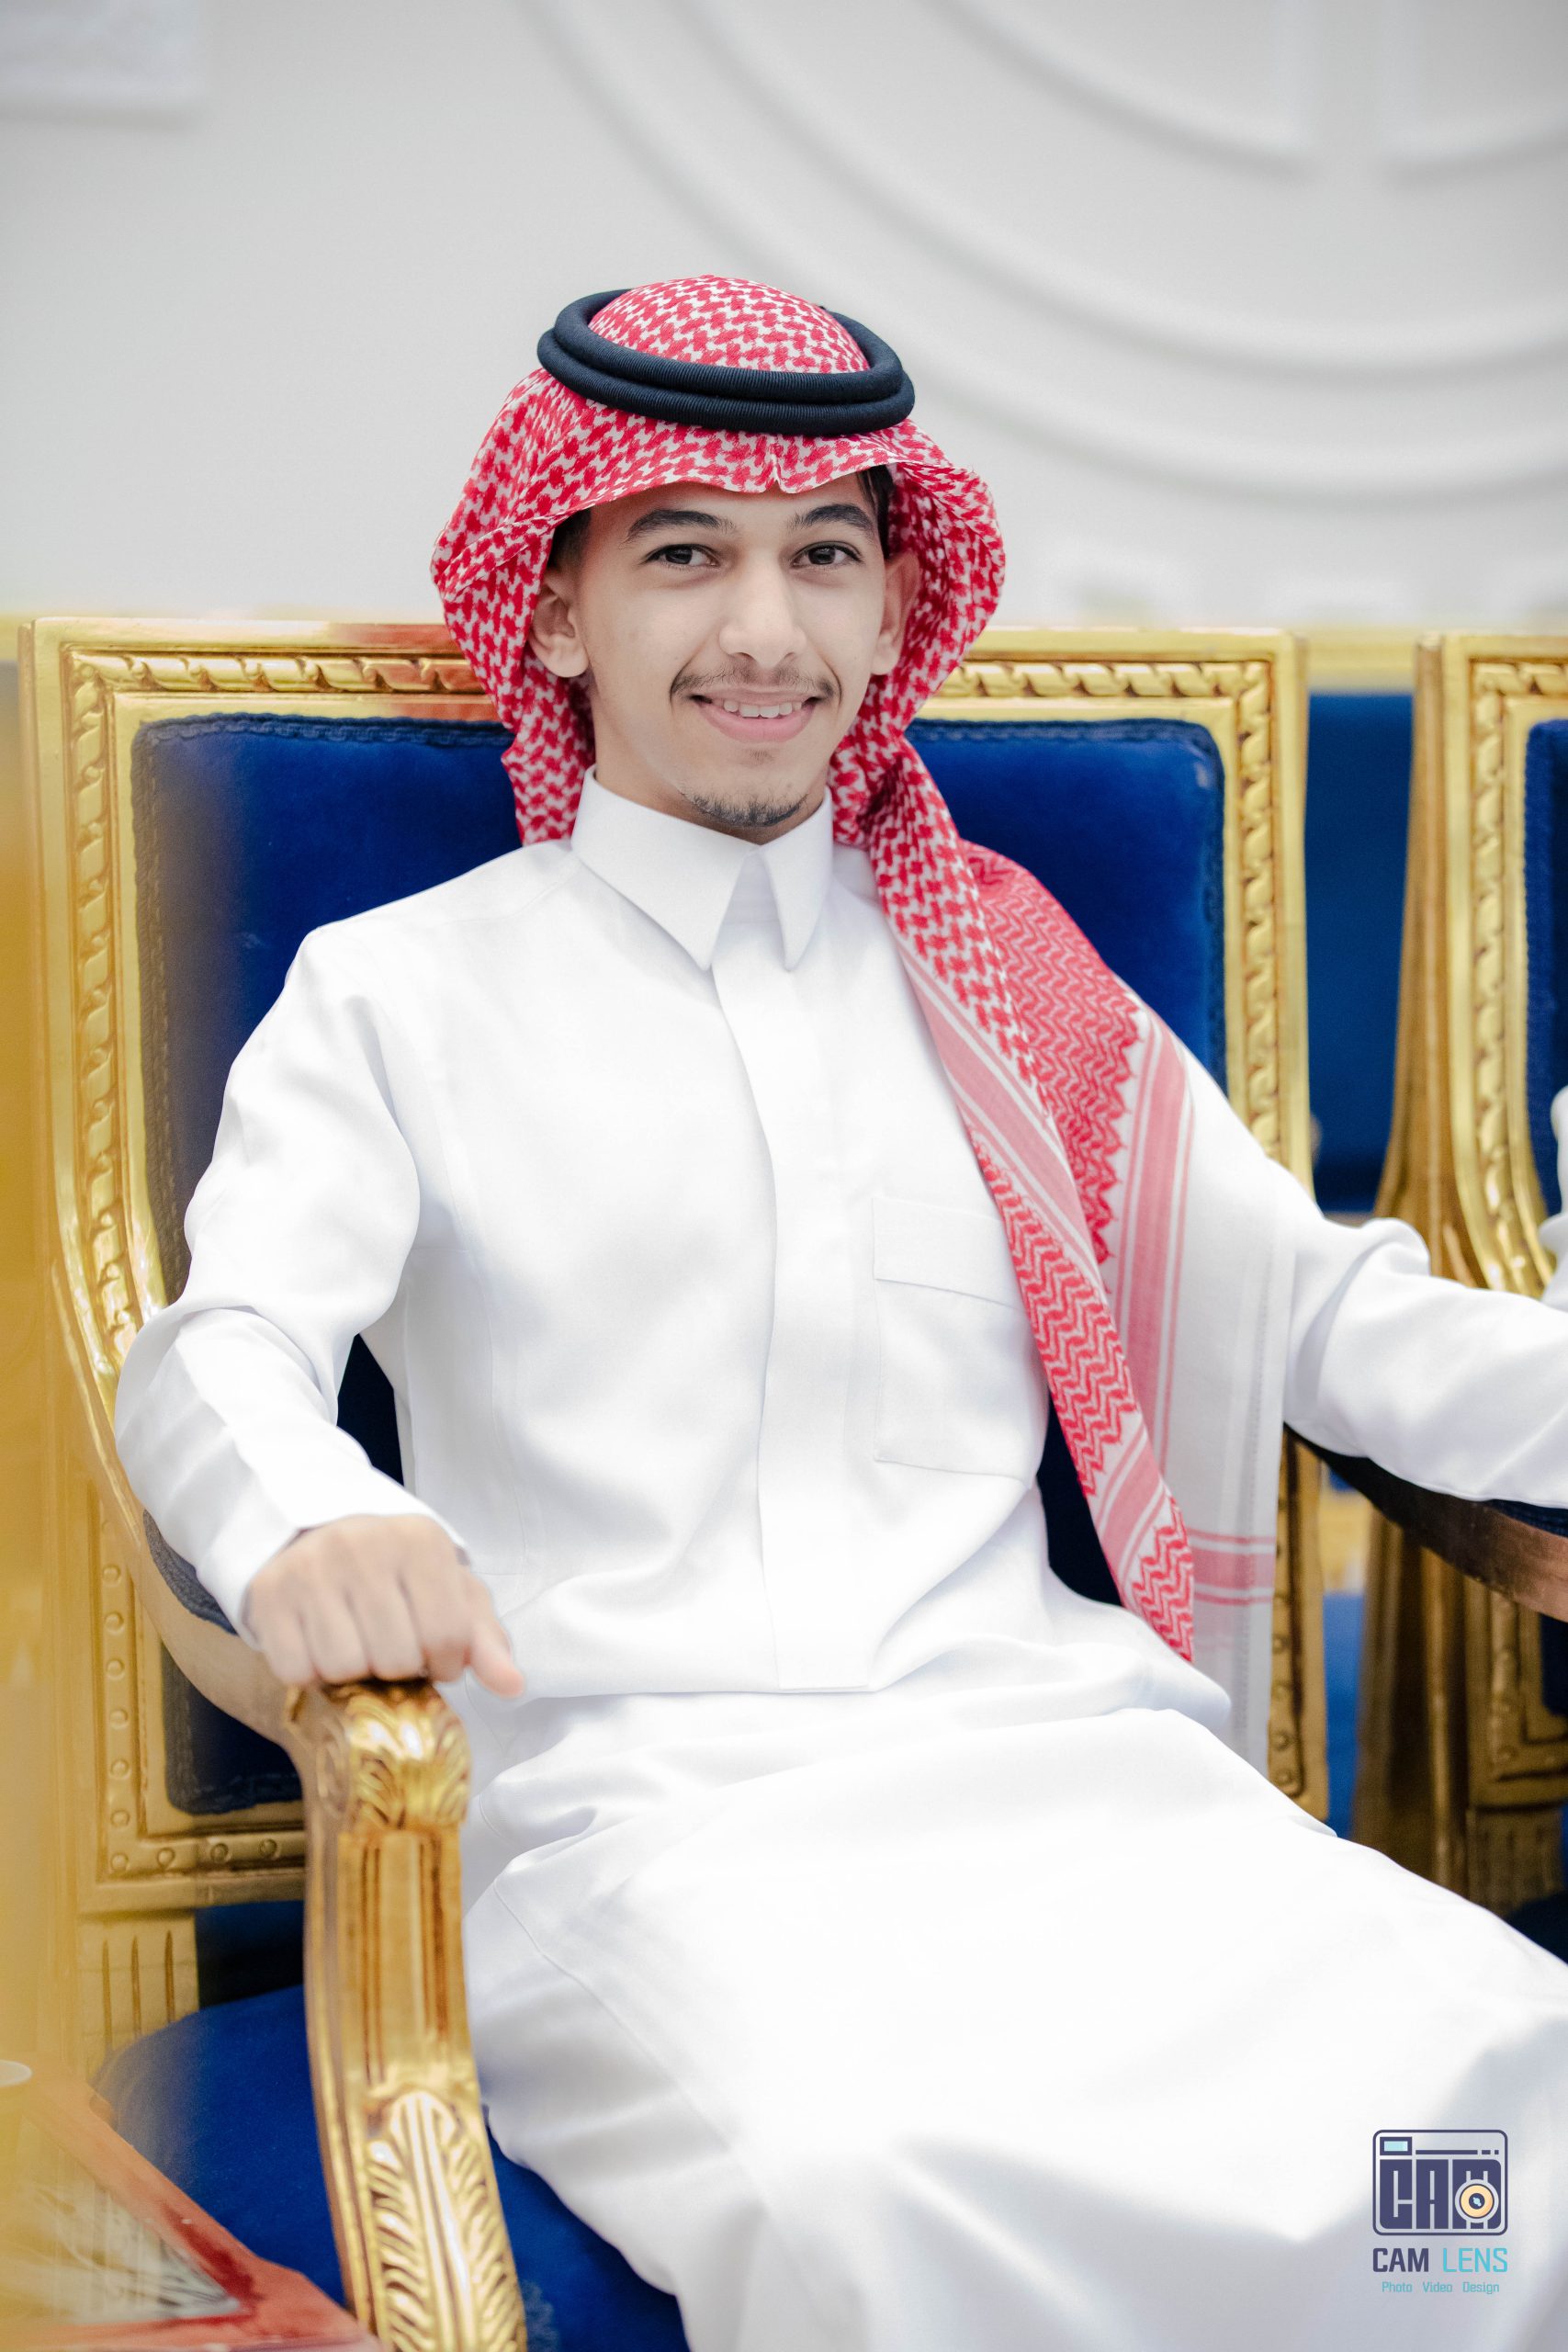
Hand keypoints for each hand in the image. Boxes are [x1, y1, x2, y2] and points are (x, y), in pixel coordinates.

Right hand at [243, 1514, 524, 1697]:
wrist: (316, 1533)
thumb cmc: (396, 1572)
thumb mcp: (449, 1592)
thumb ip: (484, 1639)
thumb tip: (513, 1686)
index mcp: (420, 1540)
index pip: (447, 1636)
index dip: (444, 1663)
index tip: (432, 1654)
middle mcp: (363, 1545)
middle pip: (394, 1658)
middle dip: (397, 1667)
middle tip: (388, 1646)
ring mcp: (310, 1567)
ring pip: (343, 1667)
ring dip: (353, 1672)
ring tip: (356, 1643)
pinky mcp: (267, 1594)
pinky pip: (295, 1670)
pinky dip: (309, 1672)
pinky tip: (319, 1645)